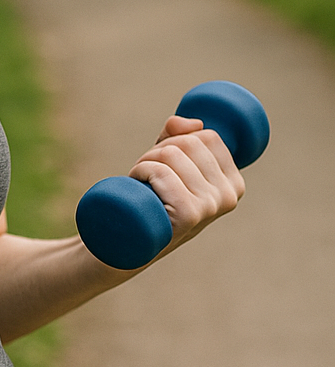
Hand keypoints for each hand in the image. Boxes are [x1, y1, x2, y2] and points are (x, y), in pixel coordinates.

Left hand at [128, 113, 244, 255]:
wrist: (131, 244)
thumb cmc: (153, 199)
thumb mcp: (170, 165)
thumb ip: (180, 136)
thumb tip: (193, 123)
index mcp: (233, 183)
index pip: (208, 136)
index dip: (178, 140)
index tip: (164, 162)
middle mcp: (228, 196)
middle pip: (188, 143)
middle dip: (158, 150)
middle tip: (146, 172)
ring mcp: (210, 207)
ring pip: (171, 154)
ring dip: (146, 161)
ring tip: (141, 181)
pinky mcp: (188, 214)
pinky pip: (161, 172)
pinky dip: (141, 170)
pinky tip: (137, 185)